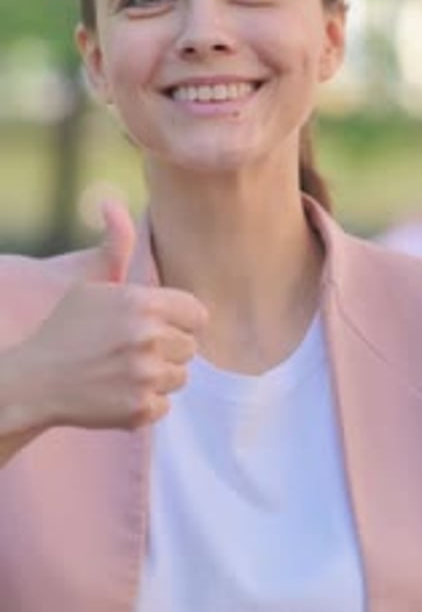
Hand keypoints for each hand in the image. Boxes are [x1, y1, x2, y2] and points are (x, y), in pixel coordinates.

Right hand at [20, 200, 207, 430]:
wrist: (35, 381)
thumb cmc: (66, 330)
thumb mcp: (92, 285)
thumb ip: (115, 248)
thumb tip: (112, 203)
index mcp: (143, 303)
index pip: (197, 314)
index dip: (180, 320)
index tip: (161, 326)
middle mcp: (149, 338)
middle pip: (190, 347)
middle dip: (168, 348)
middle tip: (134, 350)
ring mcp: (146, 376)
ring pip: (180, 377)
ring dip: (159, 376)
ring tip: (125, 370)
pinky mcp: (141, 409)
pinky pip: (166, 405)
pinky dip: (146, 403)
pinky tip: (120, 391)